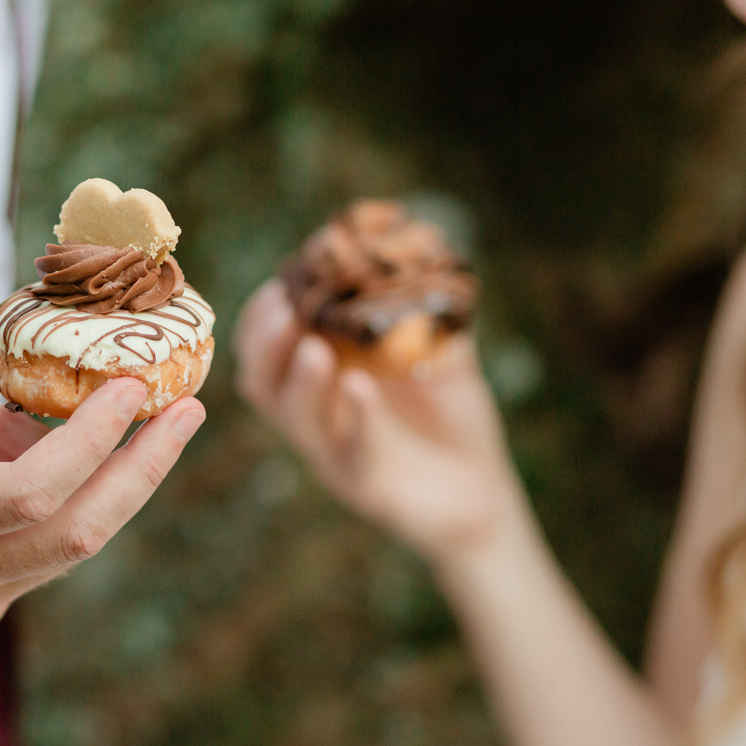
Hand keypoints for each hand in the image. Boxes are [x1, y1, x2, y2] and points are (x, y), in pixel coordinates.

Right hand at [0, 318, 204, 627]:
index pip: (34, 493)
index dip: (93, 440)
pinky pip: (51, 548)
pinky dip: (69, 493)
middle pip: (81, 531)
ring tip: (109, 407)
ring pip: (75, 543)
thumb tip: (6, 342)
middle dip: (146, 467)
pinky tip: (28, 440)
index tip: (132, 386)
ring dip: (111, 475)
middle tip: (188, 409)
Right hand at [234, 280, 522, 561]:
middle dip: (263, 342)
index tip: (281, 283)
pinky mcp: (367, 487)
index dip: (261, 318)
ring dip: (298, 380)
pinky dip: (356, 416)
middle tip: (283, 306)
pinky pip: (352, 452)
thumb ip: (426, 313)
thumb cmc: (453, 420)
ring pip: (295, 419)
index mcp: (321, 384)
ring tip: (314, 347)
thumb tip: (424, 252)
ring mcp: (337, 455)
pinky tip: (362, 386)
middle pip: (260, 383)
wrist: (484, 493)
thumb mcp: (441, 356)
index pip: (266, 350)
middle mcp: (317, 420)